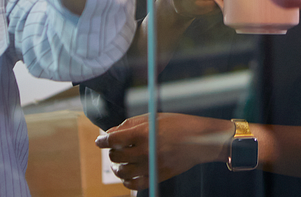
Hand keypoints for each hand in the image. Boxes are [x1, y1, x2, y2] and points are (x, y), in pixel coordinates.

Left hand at [95, 113, 231, 189]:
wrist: (200, 140)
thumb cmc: (178, 124)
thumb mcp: (154, 117)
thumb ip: (130, 124)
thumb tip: (110, 132)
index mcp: (143, 133)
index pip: (113, 140)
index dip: (103, 140)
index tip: (100, 140)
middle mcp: (145, 151)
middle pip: (116, 156)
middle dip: (111, 152)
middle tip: (114, 148)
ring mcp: (151, 166)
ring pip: (122, 171)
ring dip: (116, 167)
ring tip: (118, 162)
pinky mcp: (157, 176)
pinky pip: (135, 185)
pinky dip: (127, 181)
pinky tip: (127, 174)